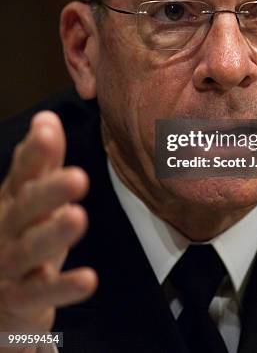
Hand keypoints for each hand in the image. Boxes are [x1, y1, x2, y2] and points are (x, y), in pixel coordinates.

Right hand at [0, 111, 97, 351]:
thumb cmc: (19, 232)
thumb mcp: (29, 195)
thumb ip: (41, 160)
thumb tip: (47, 117)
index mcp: (12, 199)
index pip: (22, 172)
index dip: (34, 152)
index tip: (48, 129)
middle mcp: (7, 228)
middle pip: (26, 208)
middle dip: (48, 192)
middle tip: (78, 178)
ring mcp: (10, 264)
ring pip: (30, 249)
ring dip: (54, 234)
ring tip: (79, 218)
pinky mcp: (20, 299)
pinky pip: (41, 293)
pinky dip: (63, 288)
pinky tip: (88, 280)